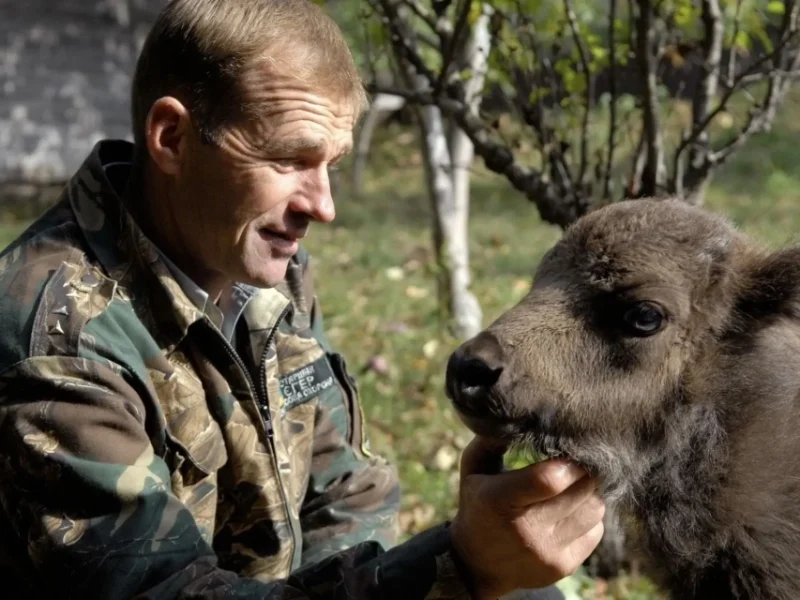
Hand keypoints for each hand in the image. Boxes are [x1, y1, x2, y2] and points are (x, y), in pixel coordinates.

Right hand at [449, 436, 604, 598]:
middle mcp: (525, 530)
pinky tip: (570, 511)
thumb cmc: (478, 503)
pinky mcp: (564, 566)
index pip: (549, 478)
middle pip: (581, 489)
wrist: (477, 564)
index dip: (568, 460)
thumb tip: (522, 413)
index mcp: (499, 500)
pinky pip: (597, 530)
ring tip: (570, 487)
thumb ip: (492, 439)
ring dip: (588, 493)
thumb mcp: (474, 468)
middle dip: (583, 471)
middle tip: (574, 462)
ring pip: (595, 508)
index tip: (568, 447)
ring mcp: (547, 552)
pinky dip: (589, 516)